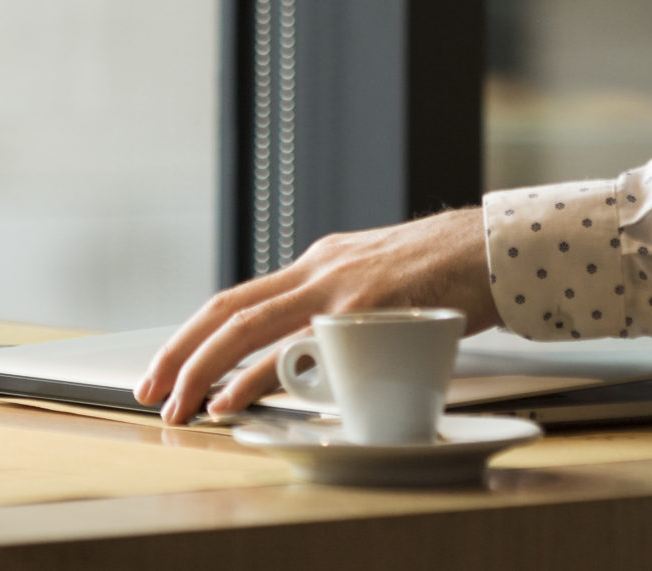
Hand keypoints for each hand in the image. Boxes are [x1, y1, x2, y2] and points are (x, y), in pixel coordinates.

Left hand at [134, 206, 497, 423]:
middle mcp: (321, 268)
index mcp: (321, 262)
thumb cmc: (451, 272)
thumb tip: (318, 353)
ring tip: (181, 406)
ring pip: (249, 325)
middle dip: (181, 352)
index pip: (240, 296)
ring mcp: (341, 286)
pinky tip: (235, 399)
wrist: (499, 247)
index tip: (168, 367)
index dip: (196, 333)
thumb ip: (347, 308)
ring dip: (204, 369)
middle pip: (229, 308)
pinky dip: (256, 376)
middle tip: (152, 390)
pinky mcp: (366, 306)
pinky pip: (297, 346)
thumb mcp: (384, 282)